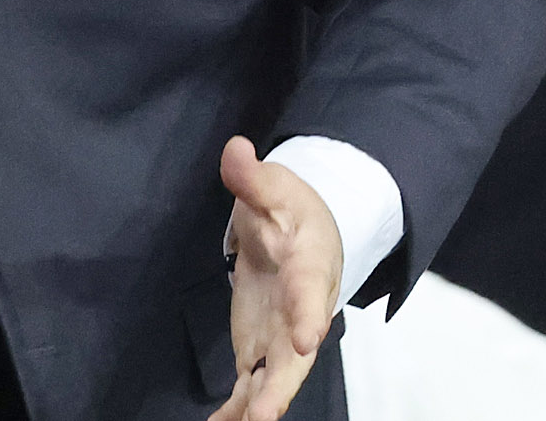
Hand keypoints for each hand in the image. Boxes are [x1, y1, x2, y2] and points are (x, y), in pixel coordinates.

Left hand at [214, 136, 342, 420]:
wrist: (304, 233)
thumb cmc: (291, 209)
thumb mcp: (274, 186)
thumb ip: (252, 176)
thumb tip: (235, 150)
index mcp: (308, 268)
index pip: (310, 292)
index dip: (308, 314)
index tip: (306, 338)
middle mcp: (301, 312)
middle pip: (295, 355)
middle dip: (280, 386)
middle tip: (265, 414)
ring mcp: (281, 337)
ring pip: (273, 379)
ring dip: (257, 406)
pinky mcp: (260, 348)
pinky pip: (250, 385)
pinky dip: (236, 410)